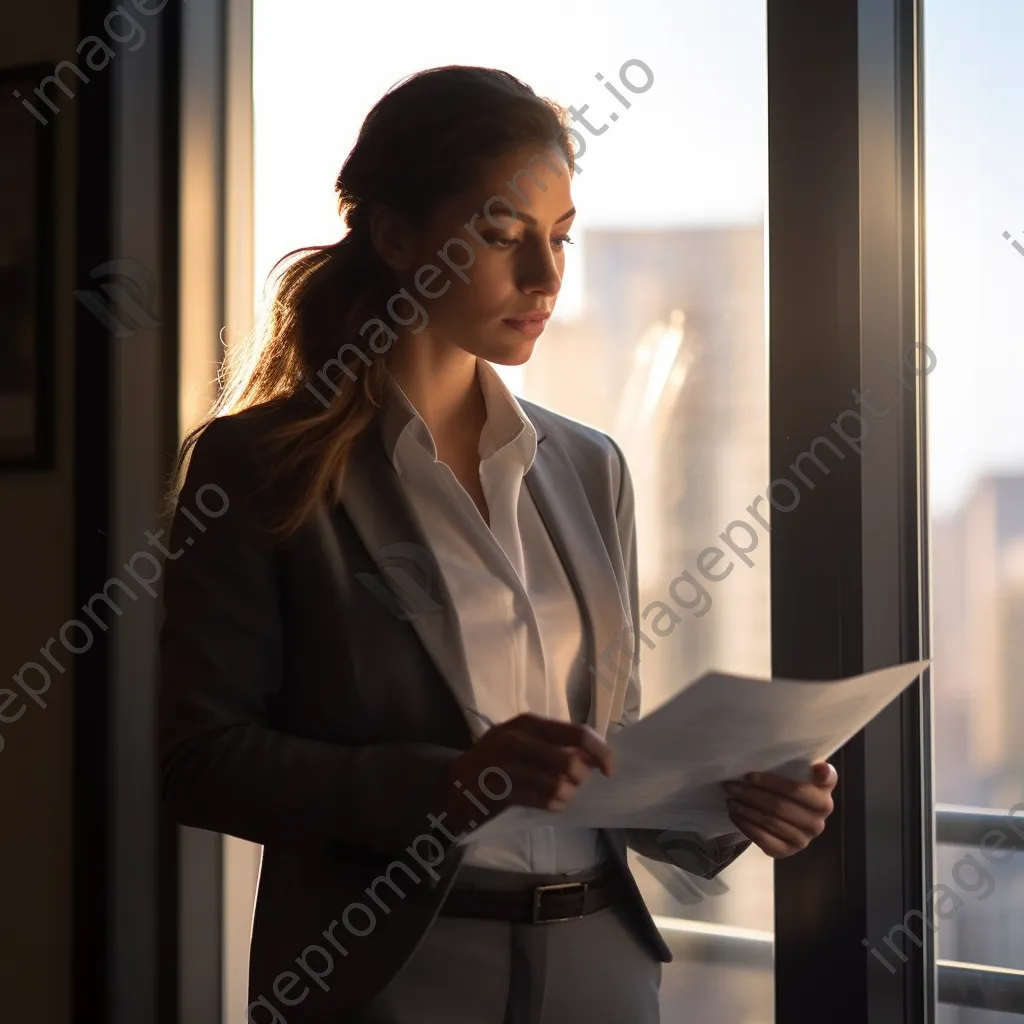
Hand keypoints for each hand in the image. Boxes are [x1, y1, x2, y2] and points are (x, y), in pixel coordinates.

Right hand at [438, 713, 614, 833]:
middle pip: (570, 760)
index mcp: (527, 723)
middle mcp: (517, 739)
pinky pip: (541, 801)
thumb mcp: (523, 742)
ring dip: (566, 794)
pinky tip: (551, 804)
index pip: (576, 733)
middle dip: (580, 777)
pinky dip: (553, 805)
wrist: (453, 783)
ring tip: (560, 795)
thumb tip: (594, 756)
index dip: (600, 751)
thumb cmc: (497, 760)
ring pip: (557, 784)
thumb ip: (556, 744)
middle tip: (574, 783)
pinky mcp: (499, 791)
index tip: (609, 769)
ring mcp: (506, 765)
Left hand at [721, 762, 837, 857]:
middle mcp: (818, 821)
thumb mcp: (798, 773)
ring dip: (746, 810)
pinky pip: (766, 840)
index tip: (750, 775)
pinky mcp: (790, 851)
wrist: (789, 818)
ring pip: (771, 822)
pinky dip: (747, 827)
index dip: (774, 782)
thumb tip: (820, 767)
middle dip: (750, 794)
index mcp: (823, 796)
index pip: (799, 789)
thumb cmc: (789, 789)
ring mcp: (805, 838)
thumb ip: (803, 767)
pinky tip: (735, 816)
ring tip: (730, 800)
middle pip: (779, 805)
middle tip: (729, 786)